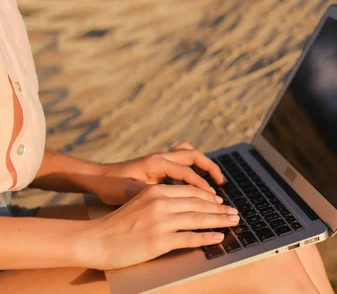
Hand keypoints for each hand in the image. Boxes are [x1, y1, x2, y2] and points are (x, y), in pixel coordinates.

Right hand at [82, 184, 239, 269]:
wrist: (95, 240)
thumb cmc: (117, 224)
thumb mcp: (140, 202)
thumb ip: (160, 199)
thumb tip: (183, 204)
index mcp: (156, 192)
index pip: (190, 192)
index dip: (209, 197)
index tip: (221, 202)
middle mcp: (160, 203)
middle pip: (198, 204)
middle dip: (220, 209)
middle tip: (234, 213)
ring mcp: (161, 222)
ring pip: (198, 219)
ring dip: (219, 221)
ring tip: (232, 222)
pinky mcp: (159, 241)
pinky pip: (190, 238)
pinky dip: (207, 237)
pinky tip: (218, 237)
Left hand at [100, 142, 225, 203]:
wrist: (97, 178)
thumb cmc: (112, 187)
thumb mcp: (132, 193)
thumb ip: (154, 195)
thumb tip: (175, 202)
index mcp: (156, 162)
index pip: (187, 171)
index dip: (201, 185)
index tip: (213, 197)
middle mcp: (161, 156)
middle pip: (194, 155)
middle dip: (210, 168)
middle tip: (221, 182)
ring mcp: (160, 158)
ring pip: (189, 153)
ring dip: (203, 164)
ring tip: (213, 179)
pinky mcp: (158, 163)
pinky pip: (182, 159)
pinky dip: (193, 167)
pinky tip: (195, 182)